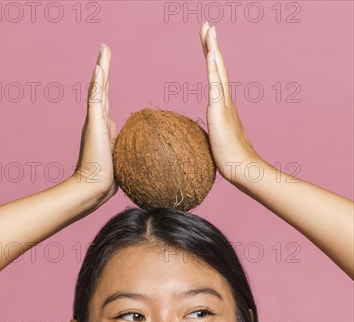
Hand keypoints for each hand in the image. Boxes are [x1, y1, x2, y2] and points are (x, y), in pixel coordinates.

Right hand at [74, 43, 117, 202]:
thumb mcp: (118, 158)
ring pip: (98, 90)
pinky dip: (97, 83)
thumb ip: (119, 146)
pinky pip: (95, 100)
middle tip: (104, 50)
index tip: (107, 72)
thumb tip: (120, 135)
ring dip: (101, 69)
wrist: (93, 187)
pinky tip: (100, 68)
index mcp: (103, 128)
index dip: (107, 87)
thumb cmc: (106, 179)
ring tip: (103, 50)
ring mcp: (94, 122)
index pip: (106, 102)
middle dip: (103, 69)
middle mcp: (97, 121)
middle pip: (101, 90)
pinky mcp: (94, 125)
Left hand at [199, 21, 266, 187]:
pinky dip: (214, 67)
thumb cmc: (232, 164)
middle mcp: (226, 103)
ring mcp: (224, 105)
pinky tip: (212, 52)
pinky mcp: (219, 111)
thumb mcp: (216, 148)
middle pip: (218, 69)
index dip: (212, 63)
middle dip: (212, 47)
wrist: (244, 170)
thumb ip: (211, 142)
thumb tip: (203, 147)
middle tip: (208, 26)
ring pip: (218, 71)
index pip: (216, 81)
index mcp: (223, 110)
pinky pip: (215, 84)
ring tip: (209, 30)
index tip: (209, 45)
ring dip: (213, 49)